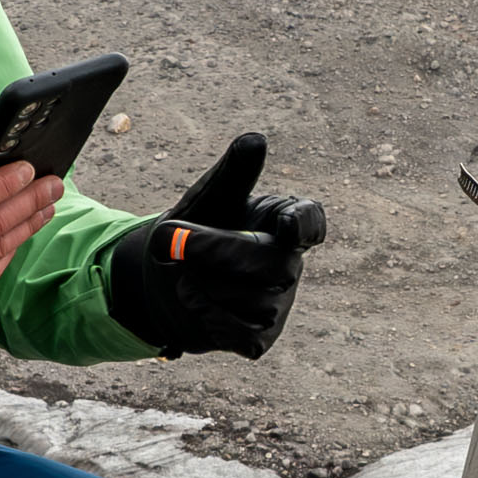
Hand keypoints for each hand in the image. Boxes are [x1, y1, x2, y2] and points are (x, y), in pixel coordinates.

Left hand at [107, 132, 332, 358]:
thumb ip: (233, 173)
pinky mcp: (260, 337)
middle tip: (171, 241)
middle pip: (270, 265)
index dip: (303, 226)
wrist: (168, 278)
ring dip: (203, 285)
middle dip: (215, 251)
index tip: (287, 225)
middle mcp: (289, 264)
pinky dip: (209, 318)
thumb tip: (254, 139)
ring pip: (251, 301)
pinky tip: (191, 300)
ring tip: (181, 274)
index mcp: (284, 221)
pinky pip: (241, 334)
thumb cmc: (199, 227)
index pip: (310, 222)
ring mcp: (278, 304)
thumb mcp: (210, 198)